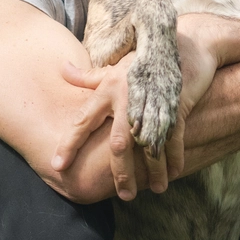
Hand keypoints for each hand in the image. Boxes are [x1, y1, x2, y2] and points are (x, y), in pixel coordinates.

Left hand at [52, 26, 219, 200]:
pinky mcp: (175, 104)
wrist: (182, 43)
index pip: (82, 121)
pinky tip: (174, 172)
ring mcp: (152, 102)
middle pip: (118, 144)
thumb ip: (88, 76)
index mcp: (108, 89)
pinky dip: (174, 157)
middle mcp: (127, 98)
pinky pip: (174, 137)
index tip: (57, 166)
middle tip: (124, 195)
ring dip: (153, 172)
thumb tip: (62, 70)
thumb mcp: (114, 67)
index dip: (69, 144)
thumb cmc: (143, 58)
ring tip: (154, 189)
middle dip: (120, 173)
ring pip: (148, 146)